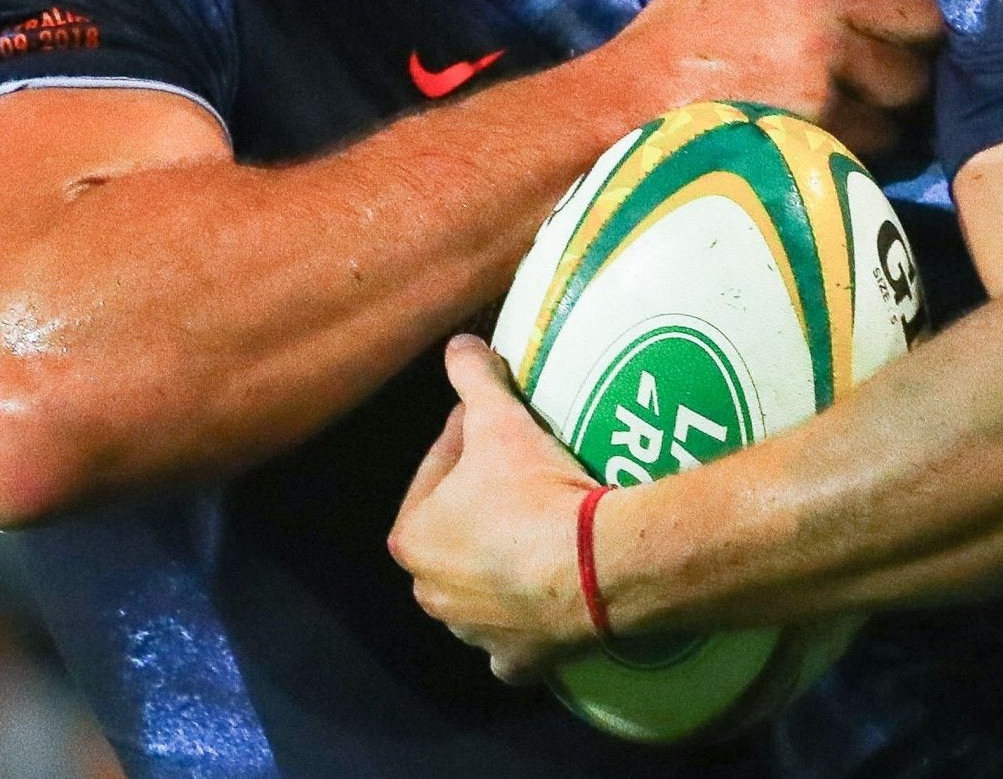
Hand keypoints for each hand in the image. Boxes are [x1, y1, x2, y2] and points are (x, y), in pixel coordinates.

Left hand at [388, 336, 599, 681]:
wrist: (590, 568)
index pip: (434, 473)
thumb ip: (472, 376)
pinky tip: (545, 602)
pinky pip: (516, 642)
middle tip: (522, 472)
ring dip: (500, 561)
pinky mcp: (518, 660)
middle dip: (478, 504)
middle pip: (454, 533)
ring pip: (480, 589)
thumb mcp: (498, 420)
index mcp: (412, 538)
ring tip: (541, 526)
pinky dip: (526, 626)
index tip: (496, 423)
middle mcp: (430, 593)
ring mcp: (473, 632)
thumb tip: (459, 343)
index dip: (465, 440)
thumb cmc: (530, 492)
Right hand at [599, 0, 943, 158]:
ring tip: (868, 112)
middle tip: (893, 66)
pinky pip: (882, 137)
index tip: (896, 3)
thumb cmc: (666, 44)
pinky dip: (870, 145)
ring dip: (896, 103)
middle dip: (915, 46)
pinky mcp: (823, 125)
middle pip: (926, 20)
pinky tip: (842, 144)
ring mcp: (827, 68)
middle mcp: (824, 8)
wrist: (625, 105)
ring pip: (912, 86)